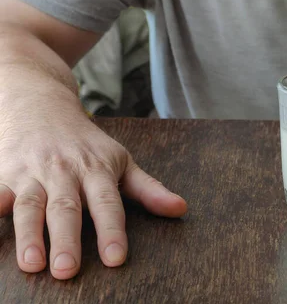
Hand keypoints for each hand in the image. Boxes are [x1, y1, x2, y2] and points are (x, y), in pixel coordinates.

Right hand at [0, 96, 186, 279]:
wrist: (41, 104)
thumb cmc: (86, 142)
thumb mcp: (121, 160)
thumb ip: (148, 189)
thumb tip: (181, 209)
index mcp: (97, 170)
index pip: (107, 204)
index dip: (112, 231)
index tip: (116, 258)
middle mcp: (65, 172)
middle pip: (67, 208)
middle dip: (67, 240)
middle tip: (67, 271)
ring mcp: (33, 172)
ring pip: (31, 205)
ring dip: (29, 235)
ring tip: (32, 264)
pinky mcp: (5, 174)